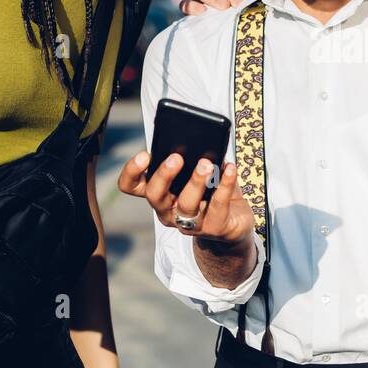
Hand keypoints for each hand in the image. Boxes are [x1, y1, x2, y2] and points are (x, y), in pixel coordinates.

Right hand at [118, 151, 253, 249]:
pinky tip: (229, 169)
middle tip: (176, 158)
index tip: (144, 155)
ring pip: (186, 204)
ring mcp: (189, 223)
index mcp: (159, 194)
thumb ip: (193, 159)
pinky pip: (218, 206)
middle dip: (163, 175)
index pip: (132, 186)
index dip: (132, 172)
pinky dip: (224, 185)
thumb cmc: (211, 193)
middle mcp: (168, 211)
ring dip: (196, 182)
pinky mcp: (214, 228)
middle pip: (154, 195)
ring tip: (206, 164)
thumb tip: (200, 138)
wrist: (235, 224)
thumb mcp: (197, 174)